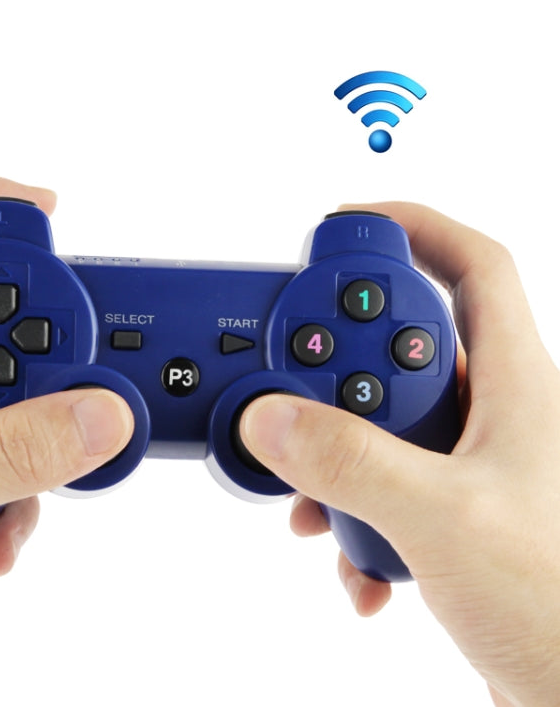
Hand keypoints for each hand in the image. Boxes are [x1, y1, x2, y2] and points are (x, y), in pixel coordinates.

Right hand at [240, 202, 559, 706]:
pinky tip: (354, 564)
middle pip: (403, 343)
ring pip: (381, 422)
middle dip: (342, 362)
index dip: (414, 228)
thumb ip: (351, 462)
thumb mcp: (444, 521)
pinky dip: (352, 517)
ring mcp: (466, 465)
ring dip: (335, 456)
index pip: (473, 267)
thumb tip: (274, 418)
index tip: (346, 226)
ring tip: (316, 500)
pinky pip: (381, 486)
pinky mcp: (446, 511)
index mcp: (514, 386)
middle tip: (298, 381)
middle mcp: (491, 415)